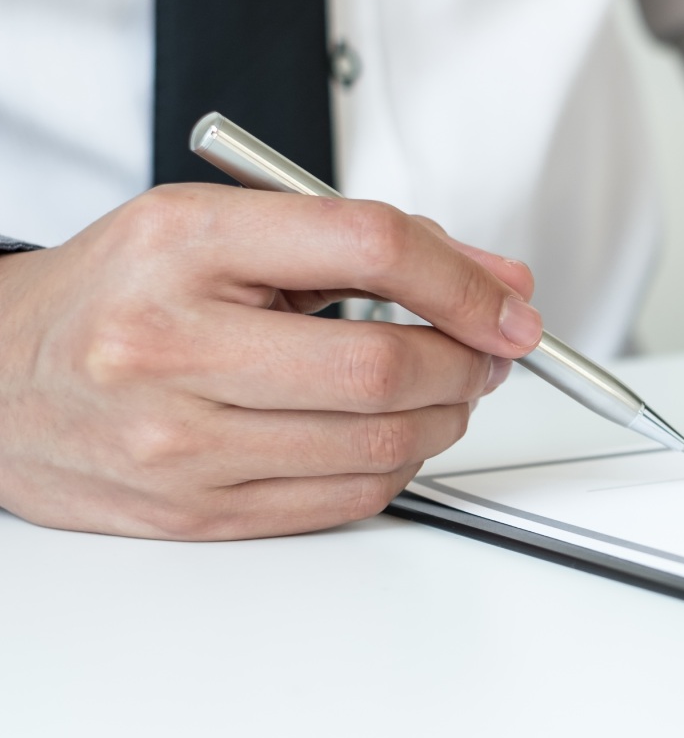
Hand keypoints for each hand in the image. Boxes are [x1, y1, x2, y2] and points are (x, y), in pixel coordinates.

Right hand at [0, 184, 542, 539]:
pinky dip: (397, 466)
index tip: (511, 304)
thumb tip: (495, 282)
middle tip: (487, 348)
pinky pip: (344, 499)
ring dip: (446, 417)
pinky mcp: (193, 512)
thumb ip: (361, 242)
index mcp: (185, 245)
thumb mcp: (220, 225)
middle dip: (468, 359)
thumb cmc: (118, 293)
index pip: (369, 247)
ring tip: (445, 387)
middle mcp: (172, 345)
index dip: (465, 280)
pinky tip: (392, 433)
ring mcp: (179, 441)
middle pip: (384, 364)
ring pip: (379, 443)